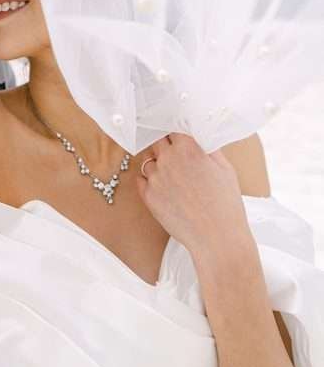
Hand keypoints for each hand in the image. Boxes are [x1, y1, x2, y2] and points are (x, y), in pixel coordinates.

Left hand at [136, 134, 250, 261]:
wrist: (217, 238)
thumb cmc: (226, 204)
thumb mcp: (225, 168)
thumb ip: (208, 147)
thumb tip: (198, 136)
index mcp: (188, 148)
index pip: (172, 127)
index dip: (175, 131)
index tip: (176, 135)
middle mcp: (168, 159)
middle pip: (157, 141)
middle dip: (164, 145)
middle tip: (174, 155)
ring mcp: (155, 177)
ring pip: (148, 160)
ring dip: (157, 164)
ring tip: (173, 177)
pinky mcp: (148, 196)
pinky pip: (141, 179)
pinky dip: (149, 181)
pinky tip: (164, 188)